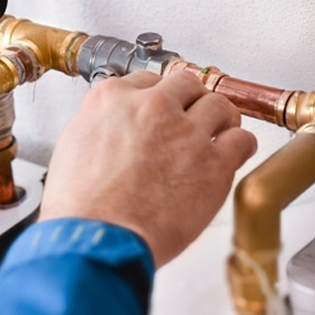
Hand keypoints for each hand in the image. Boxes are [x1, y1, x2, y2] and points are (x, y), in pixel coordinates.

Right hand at [39, 71, 256, 266]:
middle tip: (191, 118)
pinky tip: (231, 155)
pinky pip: (242, 140)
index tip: (163, 107)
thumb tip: (115, 128)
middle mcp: (151, 106)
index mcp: (112, 99)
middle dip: (189, 100)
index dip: (158, 96)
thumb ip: (100, 125)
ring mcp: (186, 131)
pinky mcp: (214, 161)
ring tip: (217, 135)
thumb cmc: (82, 204)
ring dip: (219, 119)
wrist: (100, 235)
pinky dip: (239, 145)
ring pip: (219, 105)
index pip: (146, 79)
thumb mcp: (73, 145)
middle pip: (186, 84)